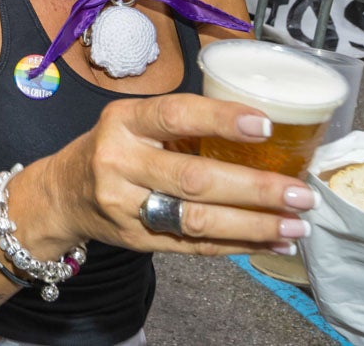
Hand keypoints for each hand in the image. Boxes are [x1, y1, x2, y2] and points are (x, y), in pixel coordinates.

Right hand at [35, 93, 316, 258]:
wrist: (62, 193)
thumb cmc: (114, 147)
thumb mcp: (134, 121)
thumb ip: (182, 123)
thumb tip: (263, 132)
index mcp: (124, 121)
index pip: (174, 115)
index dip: (220, 119)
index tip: (266, 125)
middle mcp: (119, 162)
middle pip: (193, 178)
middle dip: (254, 188)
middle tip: (301, 194)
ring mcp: (125, 206)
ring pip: (196, 219)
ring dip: (253, 225)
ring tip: (296, 226)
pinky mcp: (137, 240)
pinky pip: (193, 246)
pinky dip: (237, 245)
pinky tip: (271, 243)